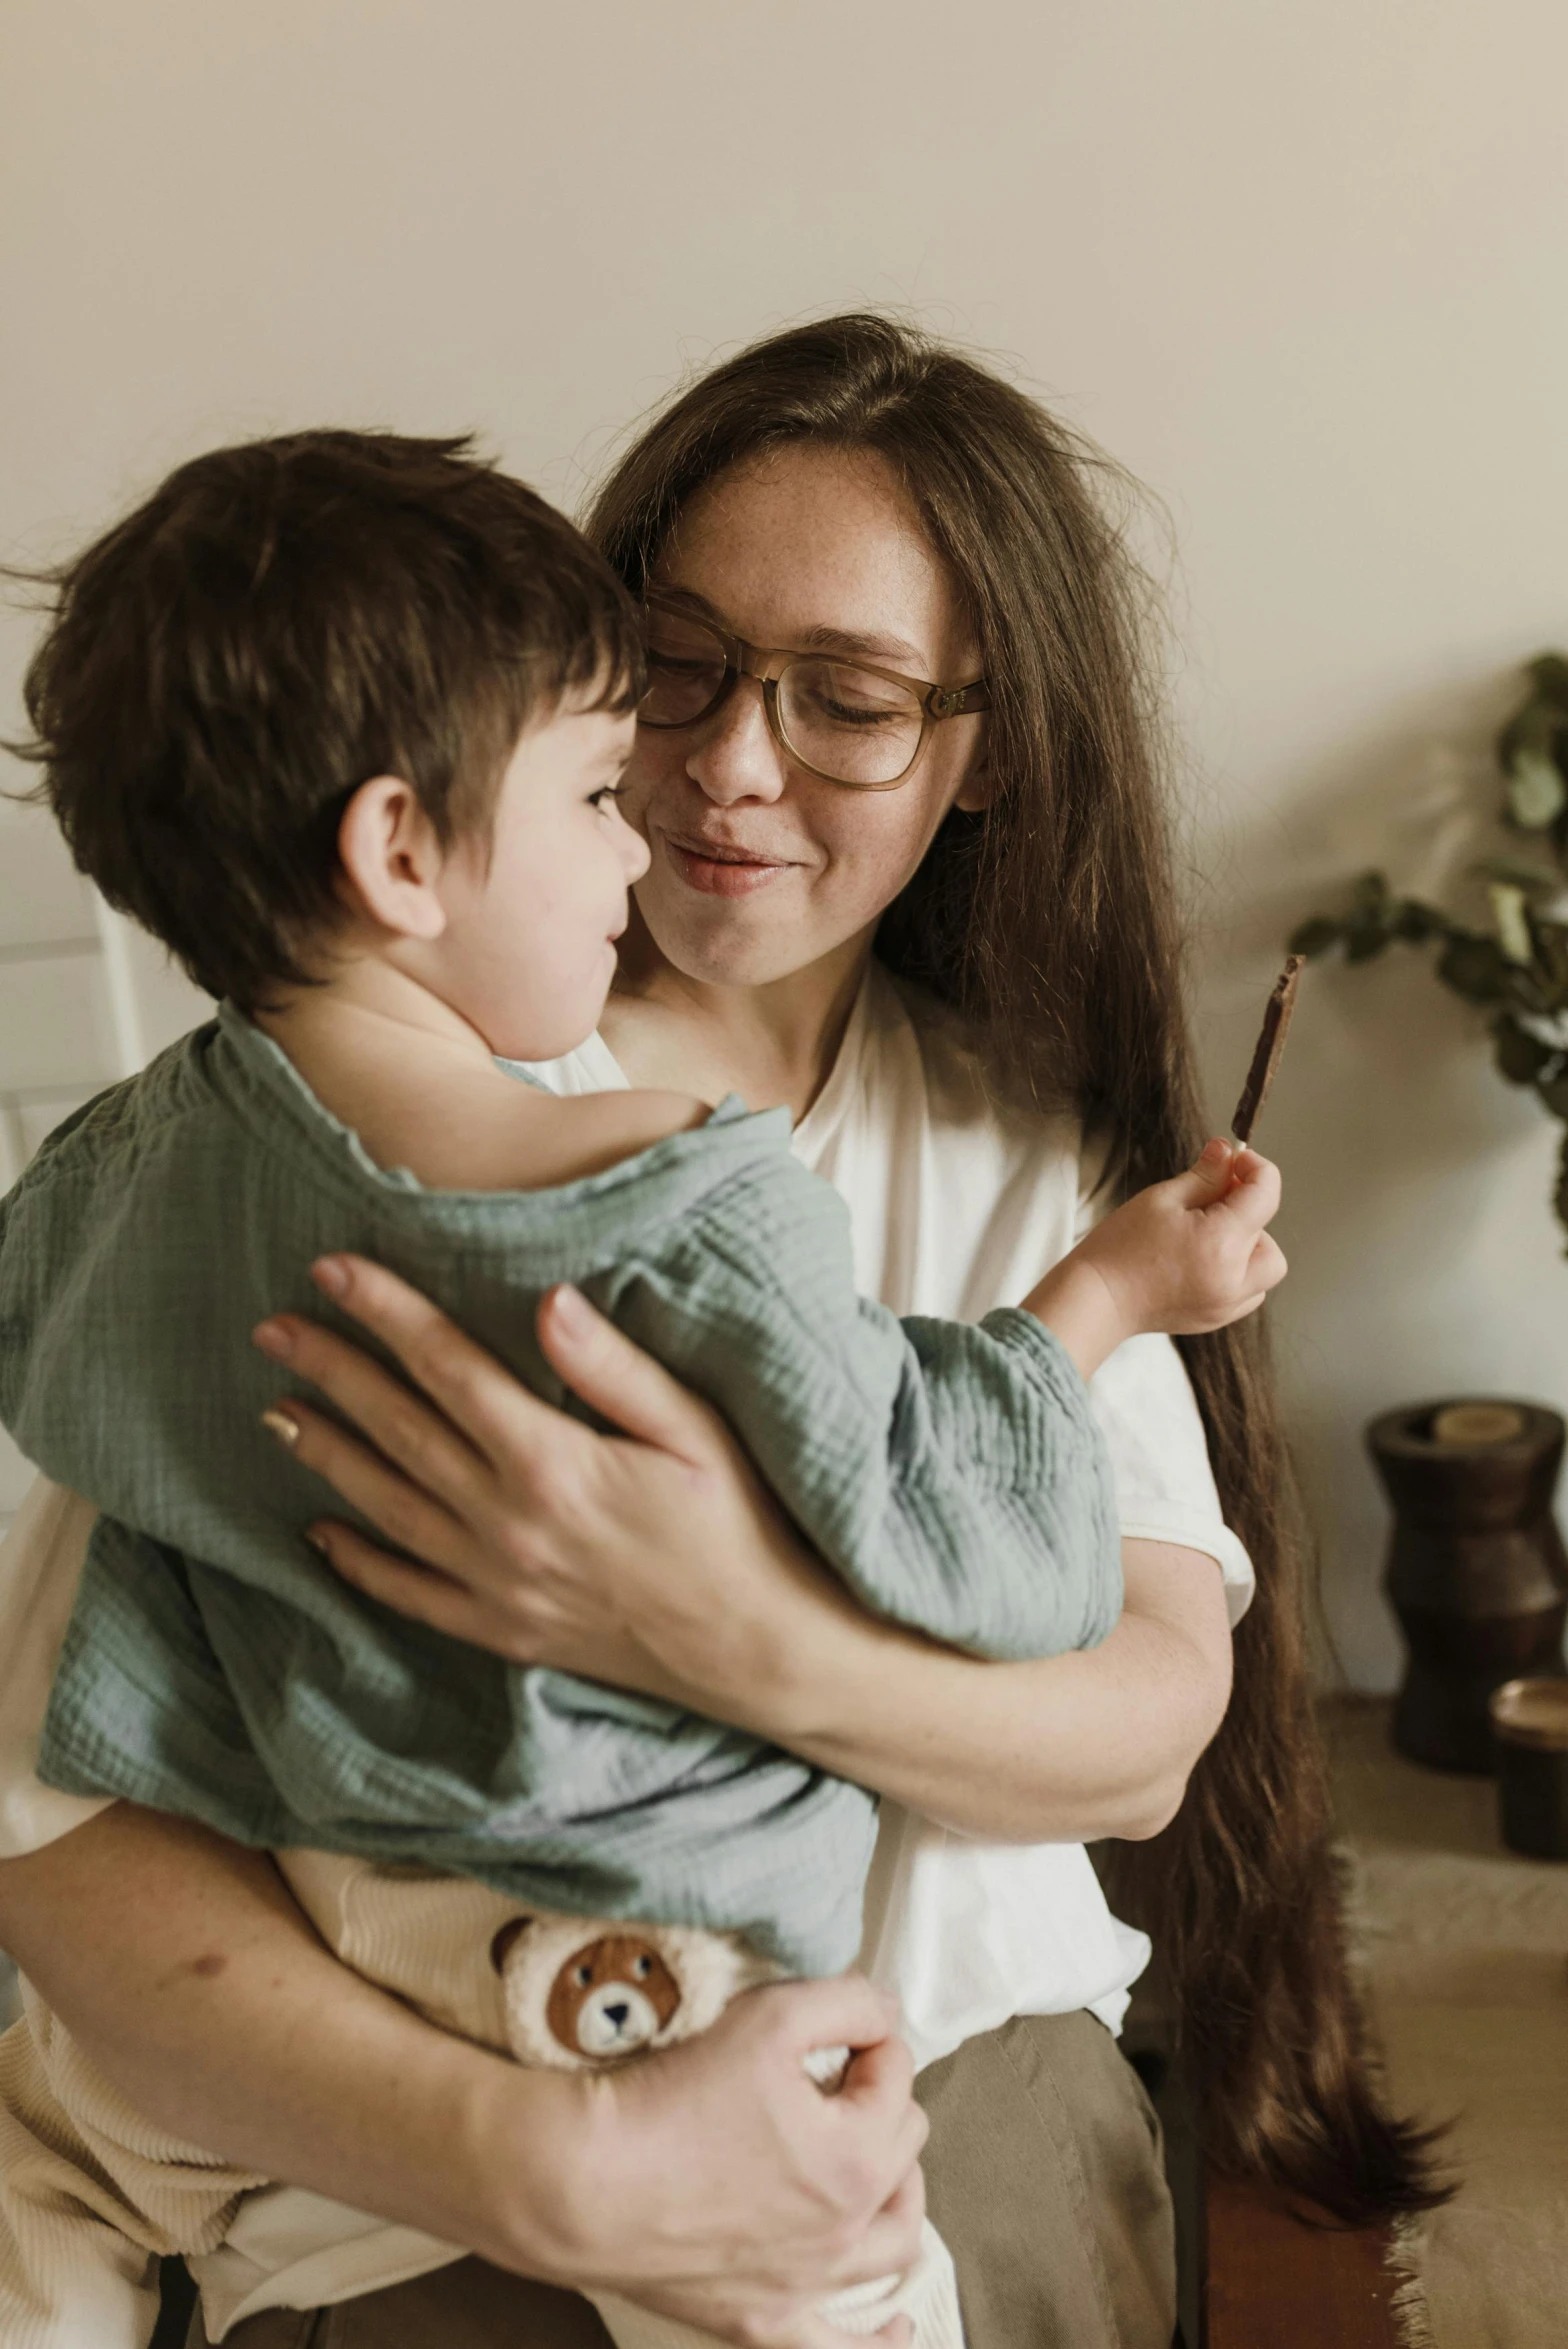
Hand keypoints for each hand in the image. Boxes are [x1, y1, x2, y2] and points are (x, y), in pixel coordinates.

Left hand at [251, 1256, 836, 1719]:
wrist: (761, 1648)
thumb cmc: (739, 1524)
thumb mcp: (695, 1429)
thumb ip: (614, 1367)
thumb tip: (547, 1299)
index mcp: (553, 1461)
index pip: (447, 1369)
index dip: (386, 1313)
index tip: (332, 1268)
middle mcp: (508, 1523)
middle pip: (399, 1429)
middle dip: (331, 1371)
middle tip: (271, 1327)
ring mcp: (497, 1583)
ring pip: (386, 1508)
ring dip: (326, 1455)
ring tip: (275, 1411)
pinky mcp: (502, 1630)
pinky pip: (409, 1594)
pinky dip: (358, 1563)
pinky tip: (319, 1532)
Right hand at [555, 1974, 925, 2345]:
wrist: (584, 2180)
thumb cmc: (670, 2101)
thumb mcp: (768, 2017)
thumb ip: (846, 2003)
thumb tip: (884, 2013)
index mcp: (856, 2156)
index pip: (897, 2076)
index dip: (867, 2039)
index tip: (831, 2031)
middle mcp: (845, 2231)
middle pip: (902, 2149)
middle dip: (877, 2103)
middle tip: (830, 2079)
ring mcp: (806, 2285)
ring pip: (893, 2241)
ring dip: (897, 2194)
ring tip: (876, 2162)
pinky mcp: (762, 2322)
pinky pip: (842, 2347)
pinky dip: (879, 2336)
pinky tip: (896, 2326)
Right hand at [1025, 1140, 1285, 1377]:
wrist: (1097, 1299)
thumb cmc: (1121, 1248)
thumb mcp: (1162, 1198)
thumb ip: (1205, 1175)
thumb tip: (1228, 1152)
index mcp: (1222, 1242)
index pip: (1266, 1193)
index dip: (1254, 1167)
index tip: (1233, 1161)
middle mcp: (1234, 1278)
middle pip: (1271, 1236)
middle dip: (1251, 1214)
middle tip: (1213, 1205)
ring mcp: (1227, 1305)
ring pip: (1265, 1269)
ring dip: (1249, 1247)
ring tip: (1207, 1237)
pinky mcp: (1216, 1319)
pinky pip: (1248, 1292)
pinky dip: (1238, 1273)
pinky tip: (1202, 1262)